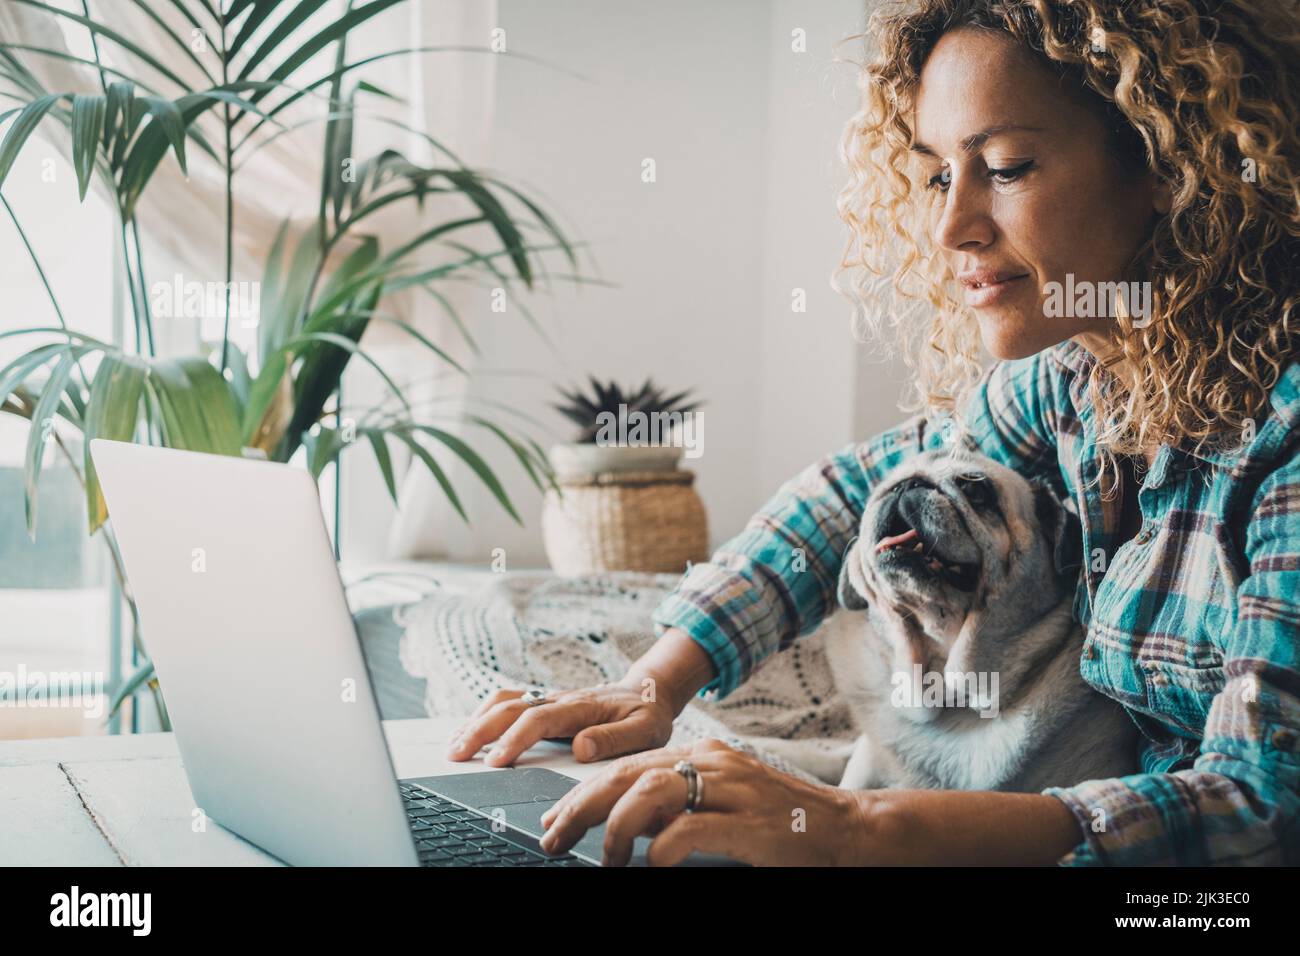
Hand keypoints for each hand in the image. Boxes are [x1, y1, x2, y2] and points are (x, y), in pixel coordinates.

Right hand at [445, 679, 675, 765]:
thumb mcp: (646, 730)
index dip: (515, 739)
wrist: (650, 690)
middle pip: (510, 708)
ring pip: (504, 702)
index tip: (496, 760)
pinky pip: (509, 701)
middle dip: (480, 731)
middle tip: (456, 754)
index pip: (539, 720)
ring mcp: (550, 698)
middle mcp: (560, 699)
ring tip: (454, 744)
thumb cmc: (648, 714)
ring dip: (476, 721)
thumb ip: (615, 739)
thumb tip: (581, 747)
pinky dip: (485, 713)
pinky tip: (471, 730)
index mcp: (582, 707)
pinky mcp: (546, 702)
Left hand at [537, 738, 868, 865]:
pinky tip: (649, 865)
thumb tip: (628, 826)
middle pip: (629, 773)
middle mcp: (713, 762)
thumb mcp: (724, 804)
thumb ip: (680, 806)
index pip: (629, 765)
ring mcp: (732, 789)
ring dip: (616, 828)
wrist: (849, 830)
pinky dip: (661, 848)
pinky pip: (690, 829)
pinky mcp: (750, 823)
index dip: (585, 791)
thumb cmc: (783, 823)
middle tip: (552, 836)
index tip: (554, 818)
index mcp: (704, 754)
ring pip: (651, 792)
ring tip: (601, 858)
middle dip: (582, 806)